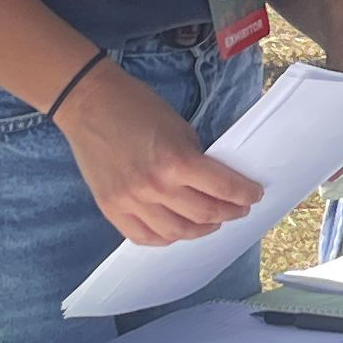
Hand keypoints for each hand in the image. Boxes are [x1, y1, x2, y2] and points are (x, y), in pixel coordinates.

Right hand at [57, 64, 265, 245]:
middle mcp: (155, 188)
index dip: (244, 194)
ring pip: (176, 232)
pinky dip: (165, 238)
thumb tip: (212, 183)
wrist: (89, 103)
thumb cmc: (137, 107)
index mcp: (177, 162)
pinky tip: (177, 230)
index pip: (223, 189)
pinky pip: (144, 237)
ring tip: (211, 223)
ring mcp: (131, 202)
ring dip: (200, 230)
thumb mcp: (180, 128)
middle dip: (228, 213)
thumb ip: (196, 159)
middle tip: (238, 209)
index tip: (254, 195)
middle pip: (204, 215)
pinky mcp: (111, 209)